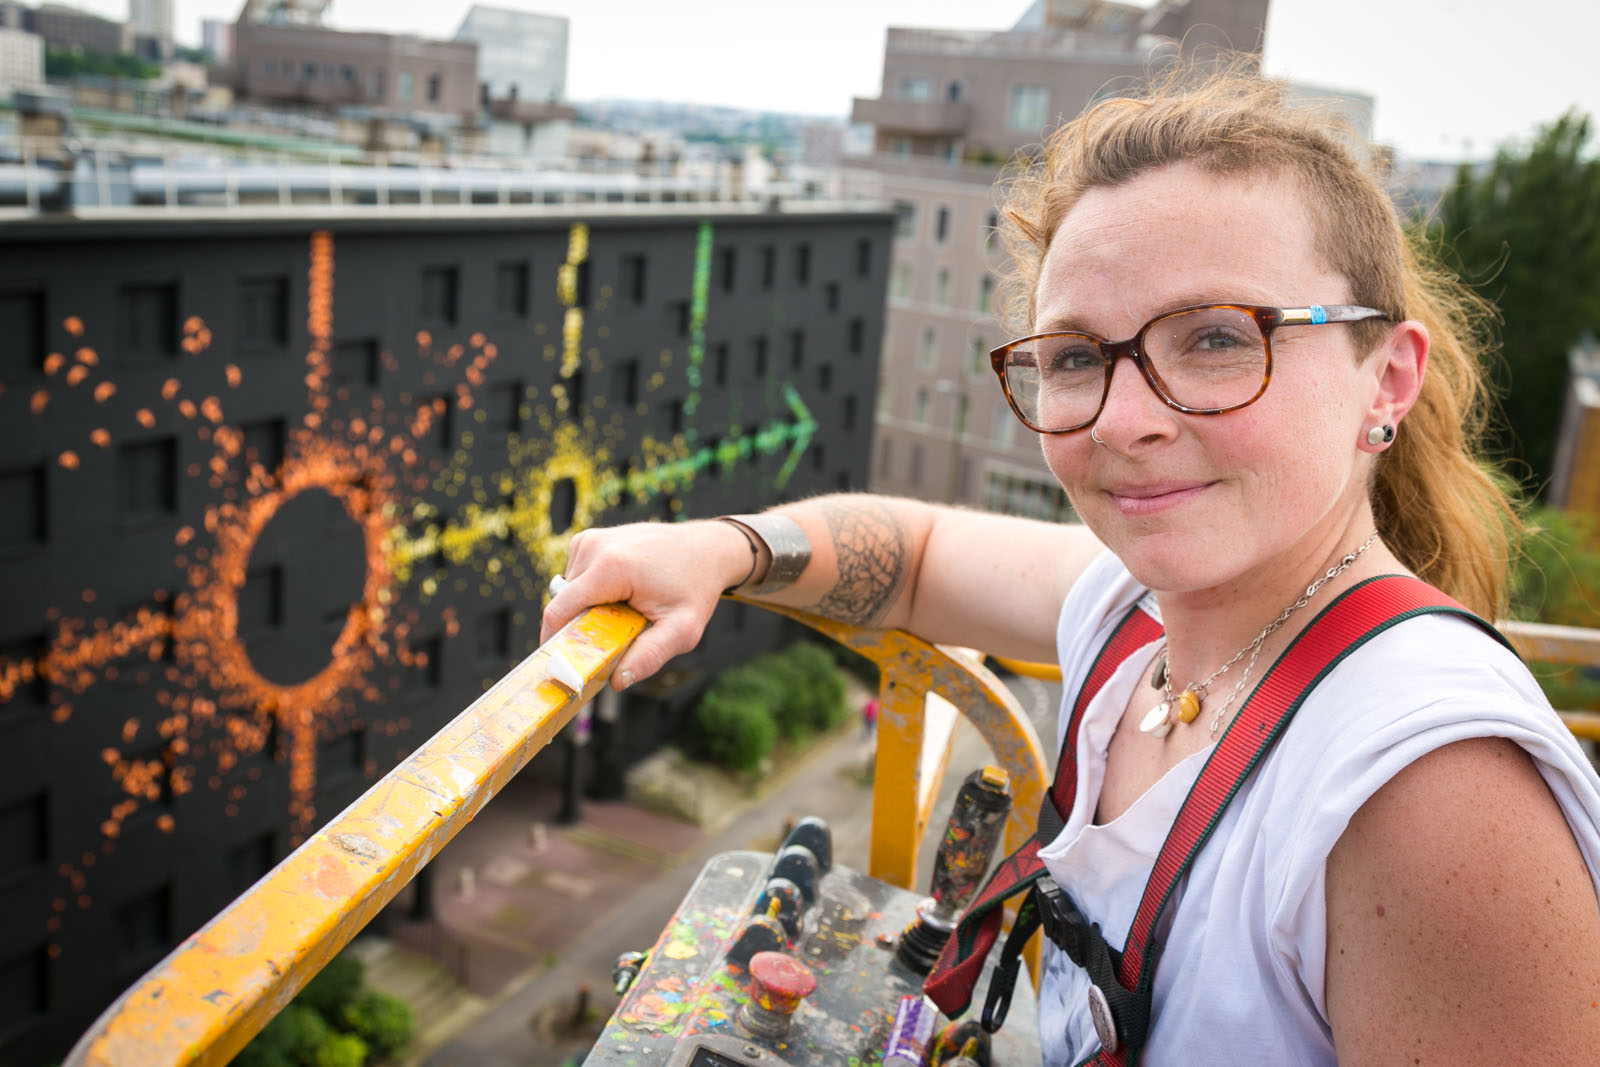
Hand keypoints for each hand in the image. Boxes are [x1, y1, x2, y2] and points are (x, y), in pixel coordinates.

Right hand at [540, 520, 750, 689]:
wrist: (707, 549)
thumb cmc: (696, 587)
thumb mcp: (683, 629)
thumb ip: (650, 656)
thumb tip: (617, 681)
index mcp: (612, 567)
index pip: (559, 611)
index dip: (553, 642)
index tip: (559, 667)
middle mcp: (595, 547)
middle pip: (563, 603)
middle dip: (579, 628)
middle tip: (612, 641)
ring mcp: (591, 539)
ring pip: (567, 592)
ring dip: (587, 609)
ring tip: (624, 611)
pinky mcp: (591, 539)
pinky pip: (576, 577)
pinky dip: (591, 592)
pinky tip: (621, 592)